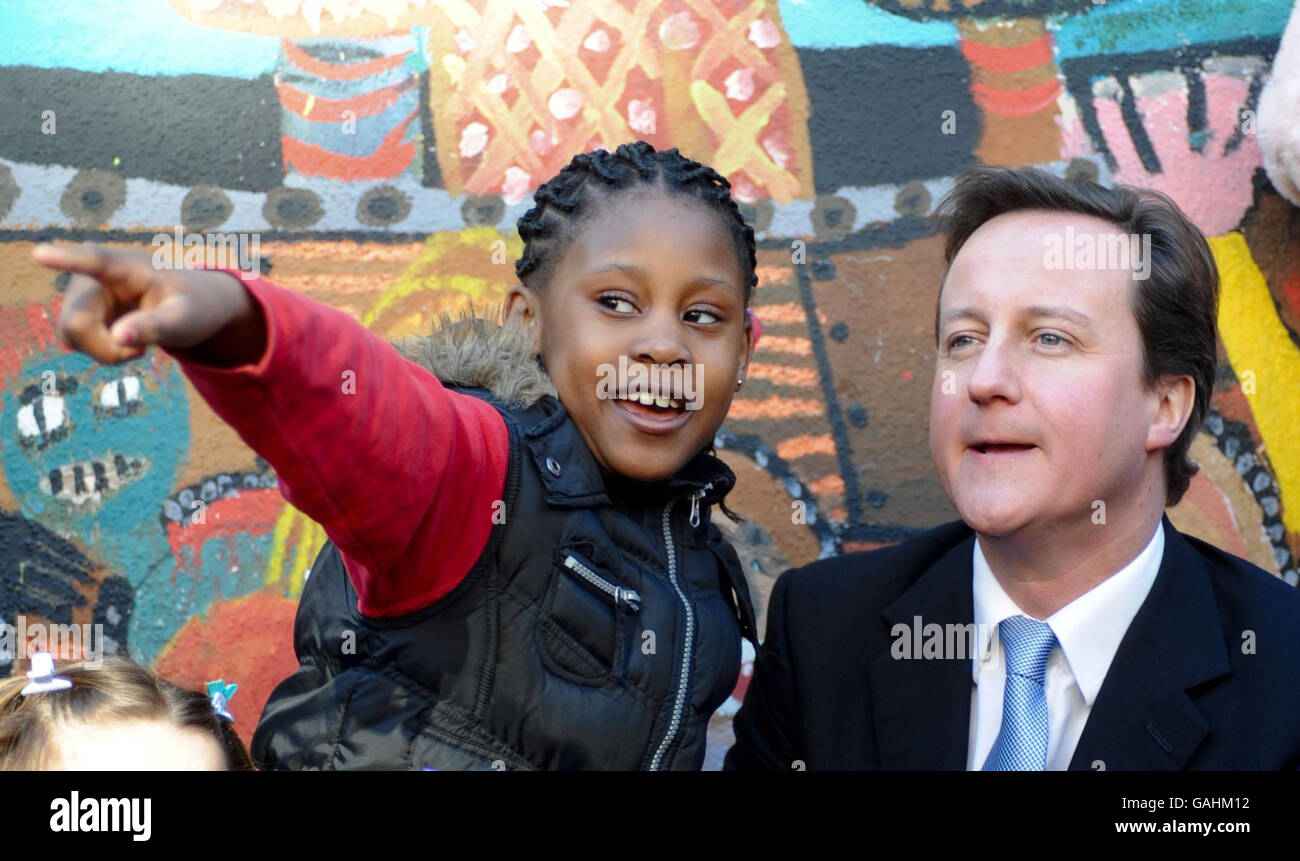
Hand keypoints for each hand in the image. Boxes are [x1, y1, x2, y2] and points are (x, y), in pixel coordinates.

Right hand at [33, 244, 260, 365]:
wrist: (191, 305)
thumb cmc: (192, 306)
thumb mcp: (185, 319)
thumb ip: (155, 327)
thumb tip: (118, 338)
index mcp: (126, 267)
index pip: (94, 262)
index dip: (65, 260)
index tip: (39, 253)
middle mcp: (93, 276)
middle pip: (76, 324)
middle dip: (106, 349)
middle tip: (141, 352)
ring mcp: (81, 294)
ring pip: (71, 336)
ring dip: (106, 352)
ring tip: (138, 342)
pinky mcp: (77, 311)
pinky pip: (76, 342)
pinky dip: (103, 352)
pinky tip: (125, 340)